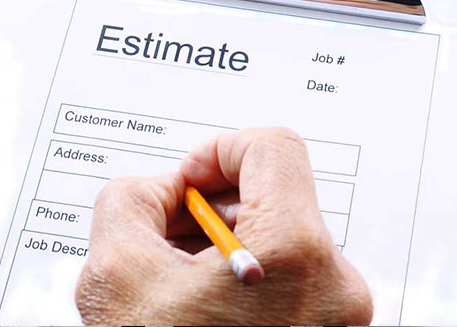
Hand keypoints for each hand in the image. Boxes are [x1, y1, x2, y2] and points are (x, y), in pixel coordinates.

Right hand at [75, 127, 372, 324]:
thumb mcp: (114, 276)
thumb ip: (129, 202)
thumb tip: (153, 191)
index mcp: (296, 254)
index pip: (271, 147)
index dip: (215, 151)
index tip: (183, 183)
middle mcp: (337, 286)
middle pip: (276, 200)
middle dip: (211, 214)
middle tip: (164, 244)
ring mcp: (342, 320)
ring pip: (283, 247)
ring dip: (226, 255)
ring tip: (179, 294)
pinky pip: (295, 288)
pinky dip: (248, 290)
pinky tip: (202, 318)